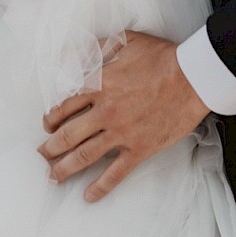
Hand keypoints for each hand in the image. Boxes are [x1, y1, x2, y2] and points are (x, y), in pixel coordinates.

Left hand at [39, 32, 209, 202]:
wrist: (193, 77)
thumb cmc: (162, 57)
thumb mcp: (128, 40)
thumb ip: (100, 46)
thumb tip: (78, 52)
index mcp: (100, 84)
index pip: (64, 105)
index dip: (50, 117)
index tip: (47, 124)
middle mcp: (105, 111)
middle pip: (68, 134)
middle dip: (50, 147)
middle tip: (42, 154)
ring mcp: (121, 133)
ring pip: (84, 156)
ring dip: (64, 168)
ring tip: (52, 176)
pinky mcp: (139, 148)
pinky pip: (115, 174)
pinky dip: (100, 187)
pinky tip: (88, 196)